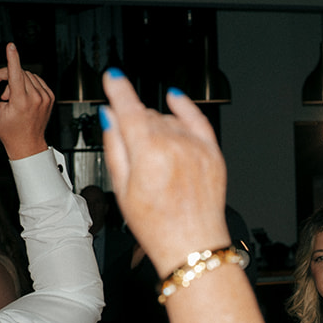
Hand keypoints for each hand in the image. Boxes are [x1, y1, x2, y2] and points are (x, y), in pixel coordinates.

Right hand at [0, 43, 52, 160]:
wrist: (28, 143)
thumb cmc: (7, 130)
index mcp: (22, 102)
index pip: (16, 74)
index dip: (12, 58)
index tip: (11, 46)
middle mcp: (36, 98)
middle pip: (19, 72)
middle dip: (7, 77)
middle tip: (1, 94)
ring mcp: (46, 97)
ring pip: (27, 74)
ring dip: (16, 81)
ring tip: (12, 99)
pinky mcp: (50, 96)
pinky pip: (36, 79)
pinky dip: (26, 84)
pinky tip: (22, 97)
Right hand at [99, 70, 230, 277]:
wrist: (192, 245)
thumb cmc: (158, 226)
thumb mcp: (123, 189)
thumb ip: (116, 147)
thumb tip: (110, 118)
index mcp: (148, 152)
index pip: (129, 108)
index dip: (118, 89)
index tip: (112, 77)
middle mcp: (174, 144)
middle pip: (147, 115)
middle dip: (135, 123)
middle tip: (132, 149)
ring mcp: (195, 147)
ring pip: (169, 119)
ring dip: (157, 126)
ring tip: (153, 157)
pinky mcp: (212, 153)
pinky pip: (198, 119)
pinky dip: (186, 108)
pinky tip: (175, 100)